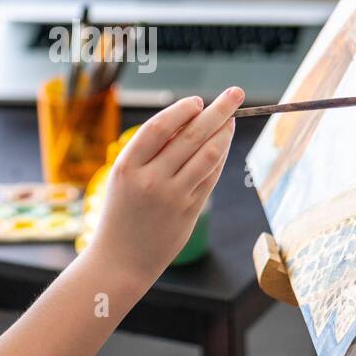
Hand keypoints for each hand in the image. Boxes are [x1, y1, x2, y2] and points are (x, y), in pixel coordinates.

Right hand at [84, 87, 243, 284]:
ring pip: (208, 156)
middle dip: (218, 111)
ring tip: (232, 119)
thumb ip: (150, 153)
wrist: (120, 261)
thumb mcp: (122, 179)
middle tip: (235, 93)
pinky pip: (210, 177)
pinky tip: (223, 145)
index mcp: (126, 167)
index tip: (198, 100)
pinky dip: (219, 158)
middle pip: (190, 136)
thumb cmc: (121, 213)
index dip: (181, 111)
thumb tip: (187, 120)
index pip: (158, 127)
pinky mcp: (189, 211)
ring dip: (224, 134)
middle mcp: (150, 180)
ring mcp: (172, 197)